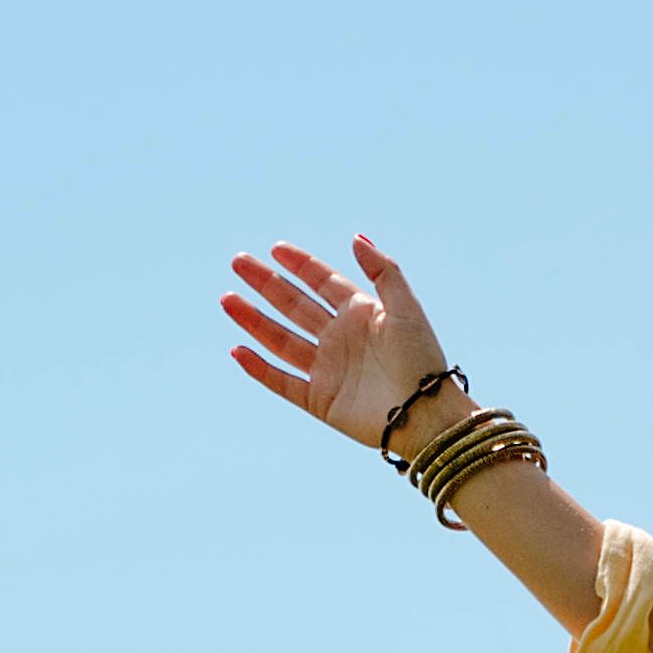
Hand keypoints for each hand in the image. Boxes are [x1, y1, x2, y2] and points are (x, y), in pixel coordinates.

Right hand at [223, 238, 456, 451]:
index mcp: (361, 314)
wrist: (425, 414)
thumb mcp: (405, 308)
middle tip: (238, 262)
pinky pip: (282, 381)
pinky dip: (260, 368)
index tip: (275, 248)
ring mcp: (328, 369)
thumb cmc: (422, 360)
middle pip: (295, 305)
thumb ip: (383, 271)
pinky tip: (238, 350)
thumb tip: (356, 238)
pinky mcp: (320, 400)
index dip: (300, 265)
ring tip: (227, 299)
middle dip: (266, 284)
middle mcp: (340, 338)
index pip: (323, 282)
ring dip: (254, 320)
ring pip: (281, 340)